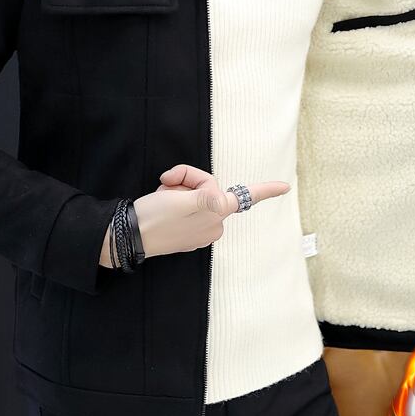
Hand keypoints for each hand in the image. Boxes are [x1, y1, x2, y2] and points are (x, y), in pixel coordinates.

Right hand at [99, 164, 290, 266]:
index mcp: (216, 214)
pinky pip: (187, 205)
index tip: (285, 186)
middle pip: (208, 186)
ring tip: (162, 196)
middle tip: (166, 182)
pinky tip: (162, 204)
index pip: (244, 198)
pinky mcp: (186, 231)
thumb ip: (208, 195)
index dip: (265, 190)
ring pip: (196, 194)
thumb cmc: (155, 216)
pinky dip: (175, 199)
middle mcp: (213, 224)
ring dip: (178, 189)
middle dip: (187, 180)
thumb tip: (222, 198)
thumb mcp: (182, 198)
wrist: (129, 235)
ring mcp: (200, 228)